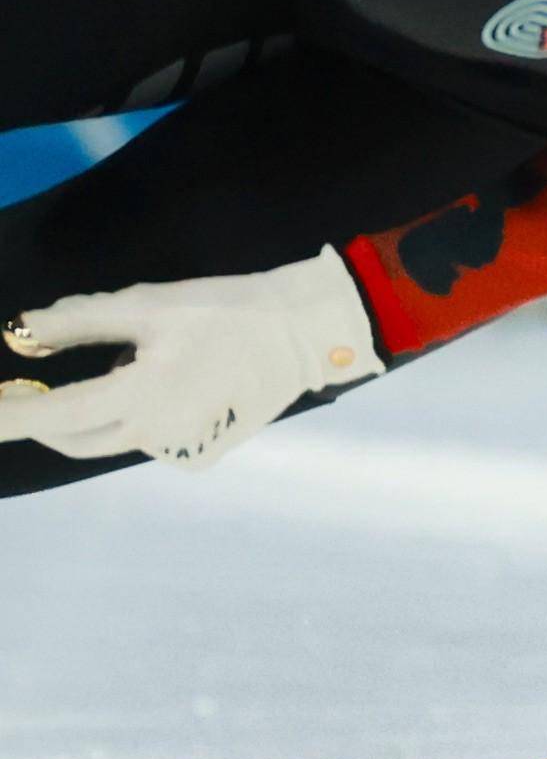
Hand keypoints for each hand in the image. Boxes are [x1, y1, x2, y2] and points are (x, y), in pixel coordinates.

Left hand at [0, 250, 381, 470]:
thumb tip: (21, 331)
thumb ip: (78, 320)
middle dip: (44, 418)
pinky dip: (141, 420)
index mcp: (138, 396)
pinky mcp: (202, 453)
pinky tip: (171, 389)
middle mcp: (154, 434)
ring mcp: (180, 449)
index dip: (7, 417)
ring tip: (126, 369)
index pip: (50, 416)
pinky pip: (150, 443)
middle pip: (74, 438)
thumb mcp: (148, 305)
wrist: (304, 333)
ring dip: (98, 411)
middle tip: (30, 390)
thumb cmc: (225, 311)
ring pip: (112, 438)